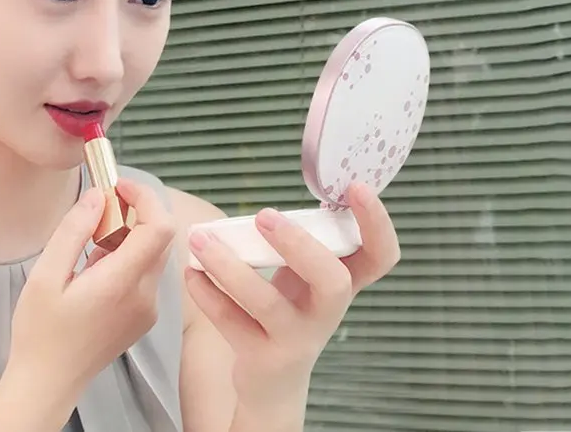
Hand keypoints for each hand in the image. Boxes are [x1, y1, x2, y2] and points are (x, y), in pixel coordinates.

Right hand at [5, 177, 175, 409]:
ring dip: (128, 235)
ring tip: (88, 245)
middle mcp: (145, 296)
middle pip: (159, 236)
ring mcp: (148, 309)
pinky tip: (93, 268)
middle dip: (134, 212)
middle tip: (96, 212)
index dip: (144, 197)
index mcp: (122, 284)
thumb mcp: (45, 275)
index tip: (116, 185)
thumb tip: (98, 195)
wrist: (47, 385)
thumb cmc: (40, 332)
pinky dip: (126, 256)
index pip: (160, 227)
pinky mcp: (143, 317)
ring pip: (153, 253)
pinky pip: (145, 273)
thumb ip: (73, 230)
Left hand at [184, 183, 399, 423]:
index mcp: (344, 283)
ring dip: (230, 267)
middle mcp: (327, 313)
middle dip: (300, 245)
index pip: (380, 256)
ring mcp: (297, 339)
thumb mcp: (306, 277)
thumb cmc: (291, 310)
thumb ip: (304, 241)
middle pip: (334, 282)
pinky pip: (232, 323)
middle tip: (264, 215)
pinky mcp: (263, 358)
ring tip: (200, 239)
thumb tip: (284, 190)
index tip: (356, 188)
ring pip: (269, 305)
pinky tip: (191, 272)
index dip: (377, 224)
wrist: (274, 383)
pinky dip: (207, 294)